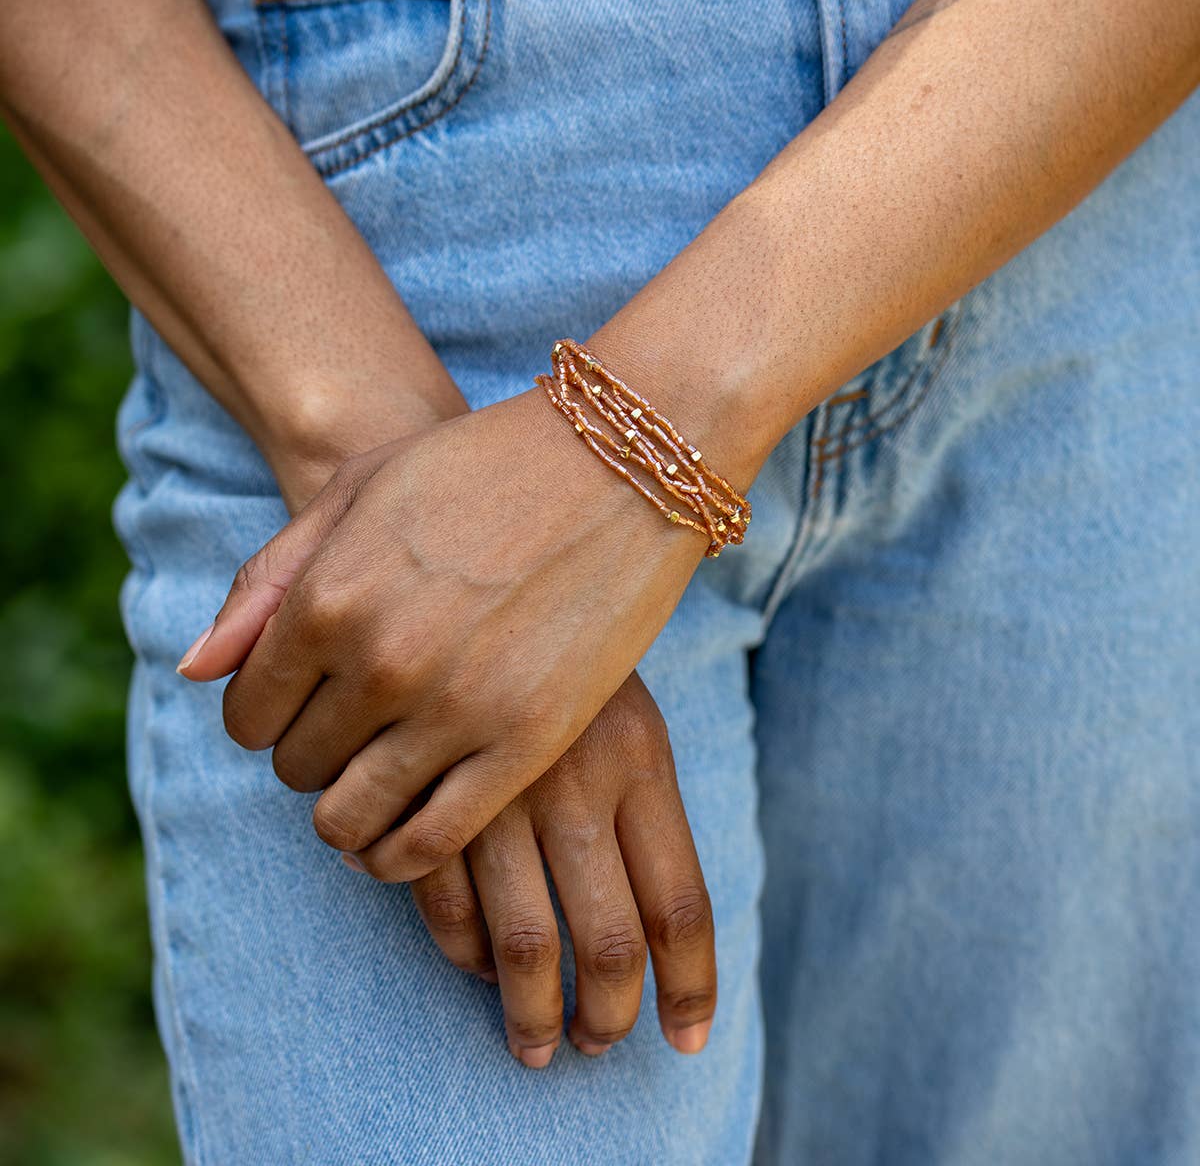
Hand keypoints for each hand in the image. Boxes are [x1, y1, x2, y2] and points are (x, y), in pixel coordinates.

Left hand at [178, 384, 707, 881]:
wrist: (617, 464)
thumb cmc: (481, 466)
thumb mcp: (357, 491)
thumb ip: (267, 580)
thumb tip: (194, 669)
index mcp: (327, 596)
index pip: (247, 713)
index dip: (265, 720)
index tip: (300, 712)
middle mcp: (378, 661)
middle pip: (298, 767)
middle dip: (312, 758)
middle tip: (352, 737)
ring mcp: (454, 707)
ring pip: (353, 816)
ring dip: (349, 816)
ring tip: (374, 789)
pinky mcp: (524, 743)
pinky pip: (431, 841)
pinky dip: (400, 857)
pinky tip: (402, 838)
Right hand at [371, 673, 715, 1066]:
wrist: (489, 565)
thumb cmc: (570, 655)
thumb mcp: (630, 713)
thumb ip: (646, 811)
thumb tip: (661, 929)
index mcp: (638, 758)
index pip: (681, 905)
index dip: (689, 986)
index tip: (687, 1038)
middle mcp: (574, 782)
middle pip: (609, 942)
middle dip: (609, 1018)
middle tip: (598, 1045)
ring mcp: (497, 790)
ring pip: (524, 945)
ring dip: (530, 1014)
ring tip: (536, 1044)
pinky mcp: (426, 791)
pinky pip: (446, 908)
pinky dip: (464, 956)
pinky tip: (478, 968)